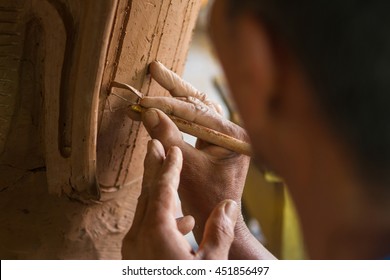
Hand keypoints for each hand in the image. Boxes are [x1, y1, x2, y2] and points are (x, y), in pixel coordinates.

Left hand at [122, 139, 238, 258]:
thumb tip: (228, 206)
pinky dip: (163, 218)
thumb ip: (219, 233)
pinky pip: (146, 229)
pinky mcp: (135, 260)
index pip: (163, 189)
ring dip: (160, 192)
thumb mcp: (210, 264)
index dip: (170, 166)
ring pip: (146, 211)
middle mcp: (138, 238)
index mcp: (156, 233)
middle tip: (153, 144)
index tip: (174, 149)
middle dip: (154, 168)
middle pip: (148, 194)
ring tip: (173, 179)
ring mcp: (133, 250)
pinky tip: (185, 223)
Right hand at [139, 61, 250, 241]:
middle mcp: (234, 132)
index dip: (167, 107)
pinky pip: (197, 122)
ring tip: (160, 77)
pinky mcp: (217, 142)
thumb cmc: (206, 200)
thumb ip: (168, 138)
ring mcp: (226, 136)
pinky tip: (167, 102)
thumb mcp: (184, 169)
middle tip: (156, 68)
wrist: (217, 220)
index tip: (143, 102)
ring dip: (178, 96)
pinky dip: (180, 113)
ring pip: (199, 109)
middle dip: (176, 88)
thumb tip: (148, 112)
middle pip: (201, 103)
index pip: (197, 113)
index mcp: (234, 137)